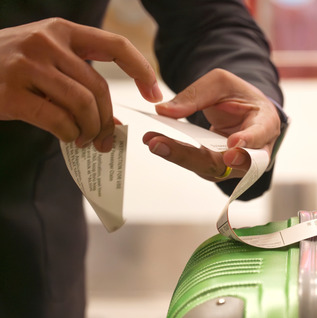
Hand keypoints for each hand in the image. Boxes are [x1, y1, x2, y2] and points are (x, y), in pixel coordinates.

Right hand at [0, 18, 161, 150]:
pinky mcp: (11, 92)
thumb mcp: (42, 59)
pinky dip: (70, 135)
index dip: (142, 70)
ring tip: (86, 140)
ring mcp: (27, 66)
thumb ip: (76, 79)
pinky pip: (58, 121)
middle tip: (106, 139)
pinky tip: (68, 139)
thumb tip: (113, 122)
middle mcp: (46, 43)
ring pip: (83, 105)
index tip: (155, 93)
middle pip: (99, 88)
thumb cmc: (4, 68)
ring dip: (90, 130)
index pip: (115, 46)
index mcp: (60, 31)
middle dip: (107, 119)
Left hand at [143, 69, 281, 181]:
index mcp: (266, 123)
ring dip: (180, 156)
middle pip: (229, 162)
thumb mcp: (221, 83)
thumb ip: (196, 95)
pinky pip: (199, 164)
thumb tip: (165, 111)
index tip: (232, 146)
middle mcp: (256, 151)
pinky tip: (157, 143)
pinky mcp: (220, 168)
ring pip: (211, 167)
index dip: (248, 142)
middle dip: (196, 156)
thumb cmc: (240, 96)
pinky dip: (177, 155)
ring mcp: (237, 165)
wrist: (245, 112)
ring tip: (154, 141)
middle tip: (165, 145)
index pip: (260, 136)